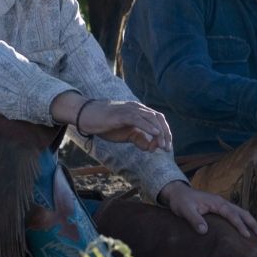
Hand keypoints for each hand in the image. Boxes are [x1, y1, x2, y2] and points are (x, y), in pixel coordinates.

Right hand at [51, 92, 172, 151]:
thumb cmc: (106, 125)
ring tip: (162, 145)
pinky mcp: (122, 114)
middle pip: (158, 118)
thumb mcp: (126, 135)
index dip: (166, 133)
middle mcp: (137, 108)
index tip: (167, 147)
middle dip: (166, 133)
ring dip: (159, 132)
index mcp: (140, 112)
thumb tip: (151, 148)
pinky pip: (138, 119)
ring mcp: (130, 109)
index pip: (158, 120)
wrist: (88, 117)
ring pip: (151, 118)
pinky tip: (154, 134)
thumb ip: (140, 140)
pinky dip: (148, 126)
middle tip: (168, 148)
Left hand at [158, 181, 256, 239]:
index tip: (247, 236)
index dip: (240, 225)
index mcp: (217, 203)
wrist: (177, 193)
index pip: (232, 215)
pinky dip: (245, 222)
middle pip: (243, 213)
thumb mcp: (185, 210)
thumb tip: (204, 231)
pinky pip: (236, 215)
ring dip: (252, 223)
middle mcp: (223, 203)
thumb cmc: (181, 202)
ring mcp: (223, 205)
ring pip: (242, 213)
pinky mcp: (220, 209)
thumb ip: (194, 219)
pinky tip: (248, 231)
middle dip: (254, 224)